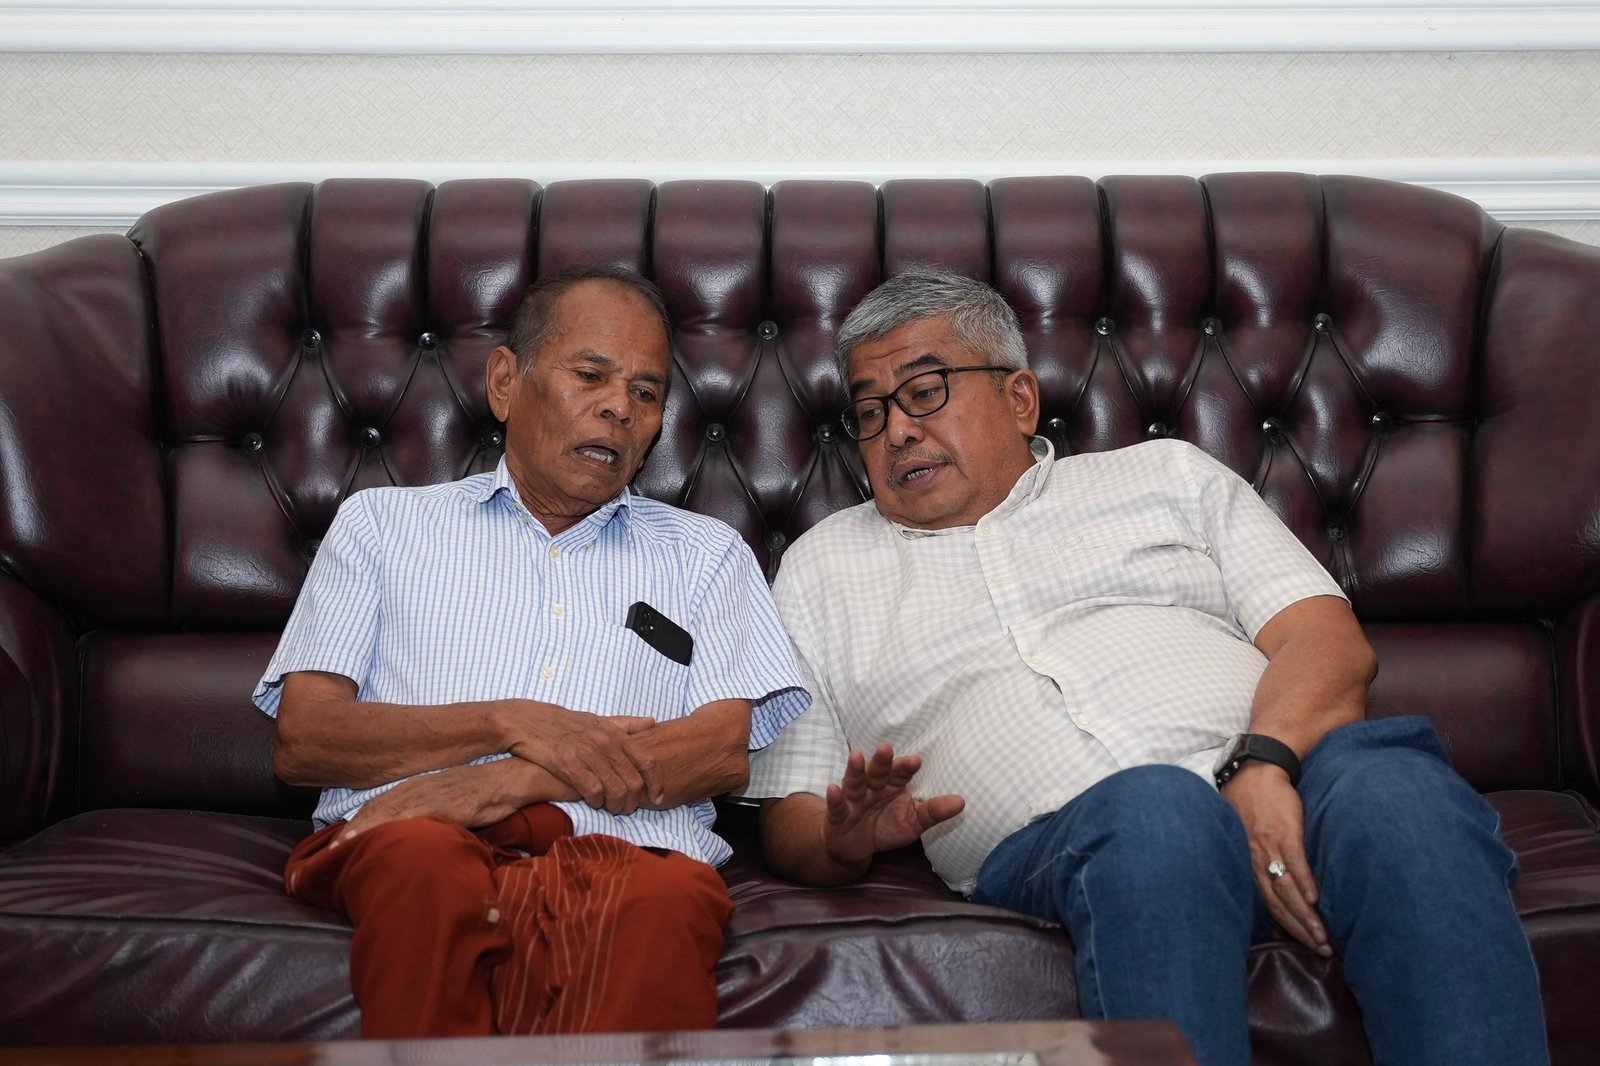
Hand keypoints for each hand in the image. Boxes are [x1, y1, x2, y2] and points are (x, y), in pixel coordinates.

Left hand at [328, 761, 525, 849]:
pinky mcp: (440, 804)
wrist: (515, 777)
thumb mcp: (461, 804)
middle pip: (377, 808)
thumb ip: (441, 815)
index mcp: (422, 788)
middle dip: (351, 829)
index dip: (361, 822)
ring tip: (337, 849)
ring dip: (359, 830)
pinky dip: (383, 828)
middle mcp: (419, 788)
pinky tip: (371, 840)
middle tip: (327, 851)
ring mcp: (428, 794)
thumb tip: (430, 835)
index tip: (340, 840)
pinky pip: (406, 817)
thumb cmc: (491, 792)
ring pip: (385, 812)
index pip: (384, 805)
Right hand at [499, 701, 654, 813]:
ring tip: (610, 809)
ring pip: (616, 790)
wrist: (527, 721)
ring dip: (616, 806)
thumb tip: (652, 722)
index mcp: (615, 733)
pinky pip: (593, 791)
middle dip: (633, 802)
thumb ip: (625, 724)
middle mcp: (605, 742)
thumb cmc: (564, 723)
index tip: (657, 798)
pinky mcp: (569, 764)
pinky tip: (593, 802)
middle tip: (626, 810)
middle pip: (633, 781)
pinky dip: (597, 802)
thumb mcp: (597, 719)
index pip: (647, 761)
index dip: (656, 783)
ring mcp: (587, 753)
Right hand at [822, 742, 964, 870]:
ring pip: (854, 782)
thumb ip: (933, 811)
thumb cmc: (885, 827)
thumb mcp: (913, 822)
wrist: (854, 846)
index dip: (906, 767)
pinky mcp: (838, 815)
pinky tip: (834, 789)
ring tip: (856, 756)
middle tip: (886, 748)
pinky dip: (834, 798)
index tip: (916, 761)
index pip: (900, 773)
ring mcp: (853, 800)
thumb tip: (962, 802)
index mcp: (891, 786)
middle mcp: (872, 788)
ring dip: (855, 770)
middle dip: (881, 761)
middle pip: (877, 772)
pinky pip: (836, 806)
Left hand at [1221, 762, 1329, 955]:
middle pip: (1279, 905)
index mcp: (1251, 865)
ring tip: (1323, 936)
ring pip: (1286, 889)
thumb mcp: (1251, 837)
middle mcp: (1257, 861)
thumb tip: (1277, 888)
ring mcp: (1270, 847)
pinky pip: (1294, 861)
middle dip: (1301, 931)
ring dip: (1305, 915)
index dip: (1287, 928)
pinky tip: (1316, 899)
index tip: (1305, 946)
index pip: (1270, 906)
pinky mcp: (1284, 831)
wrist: (1256, 771)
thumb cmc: (1255, 806)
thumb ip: (1262, 863)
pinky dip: (1305, 881)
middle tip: (1322, 950)